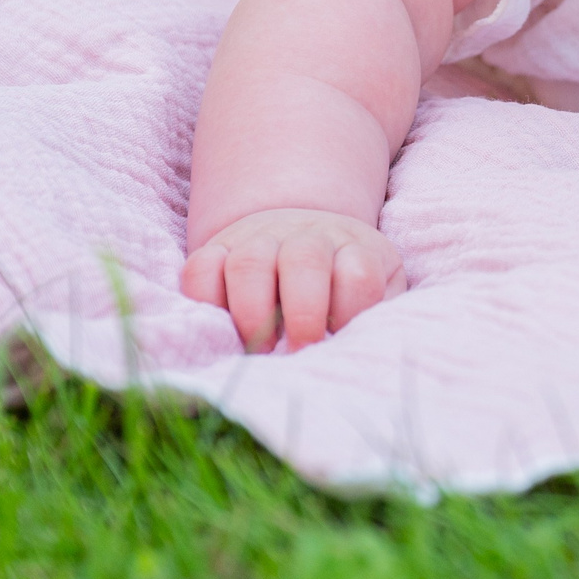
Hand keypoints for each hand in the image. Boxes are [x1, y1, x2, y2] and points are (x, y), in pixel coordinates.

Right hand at [179, 209, 405, 352]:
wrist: (305, 229)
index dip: (351, 311)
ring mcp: (259, 239)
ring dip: (253, 312)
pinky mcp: (218, 249)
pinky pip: (200, 267)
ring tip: (262, 347)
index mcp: (354, 247)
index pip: (359, 273)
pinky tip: (222, 325)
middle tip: (302, 348)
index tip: (340, 339)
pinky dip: (204, 300)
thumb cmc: (345, 277)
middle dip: (304, 312)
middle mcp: (306, 237)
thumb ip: (378, 311)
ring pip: (249, 262)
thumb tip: (366, 348)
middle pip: (305, 259)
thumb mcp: (379, 286)